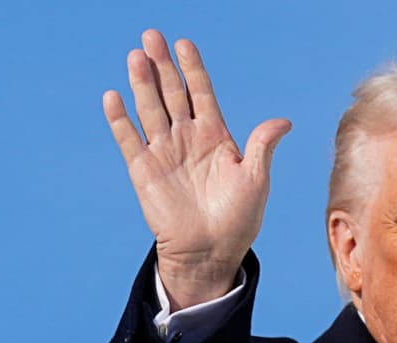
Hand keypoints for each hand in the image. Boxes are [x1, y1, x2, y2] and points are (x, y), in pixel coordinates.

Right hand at [104, 30, 290, 308]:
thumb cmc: (239, 219)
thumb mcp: (256, 180)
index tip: (184, 44)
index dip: (192, 69)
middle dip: (162, 66)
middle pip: (172, 94)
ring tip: (135, 57)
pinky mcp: (143, 171)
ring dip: (142, 84)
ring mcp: (164, 152)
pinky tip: (113, 96)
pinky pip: (129, 139)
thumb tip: (283, 121)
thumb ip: (262, 147)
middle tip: (151, 36)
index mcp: (216, 136)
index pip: (201, 93)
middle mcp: (187, 138)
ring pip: (150, 109)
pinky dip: (120, 119)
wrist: (211, 252)